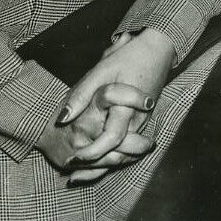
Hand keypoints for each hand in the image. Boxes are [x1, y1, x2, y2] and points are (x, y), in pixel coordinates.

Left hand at [47, 27, 176, 181]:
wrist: (159, 50)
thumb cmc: (129, 57)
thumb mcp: (101, 71)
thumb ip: (81, 95)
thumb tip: (62, 120)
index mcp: (127, 107)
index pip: (112, 139)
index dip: (93, 152)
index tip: (74, 157)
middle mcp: (138, 120)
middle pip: (120, 153)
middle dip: (96, 165)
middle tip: (71, 168)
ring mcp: (143, 122)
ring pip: (126, 152)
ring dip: (104, 162)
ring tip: (78, 171)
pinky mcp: (143, 121)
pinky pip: (130, 143)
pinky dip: (113, 153)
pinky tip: (95, 158)